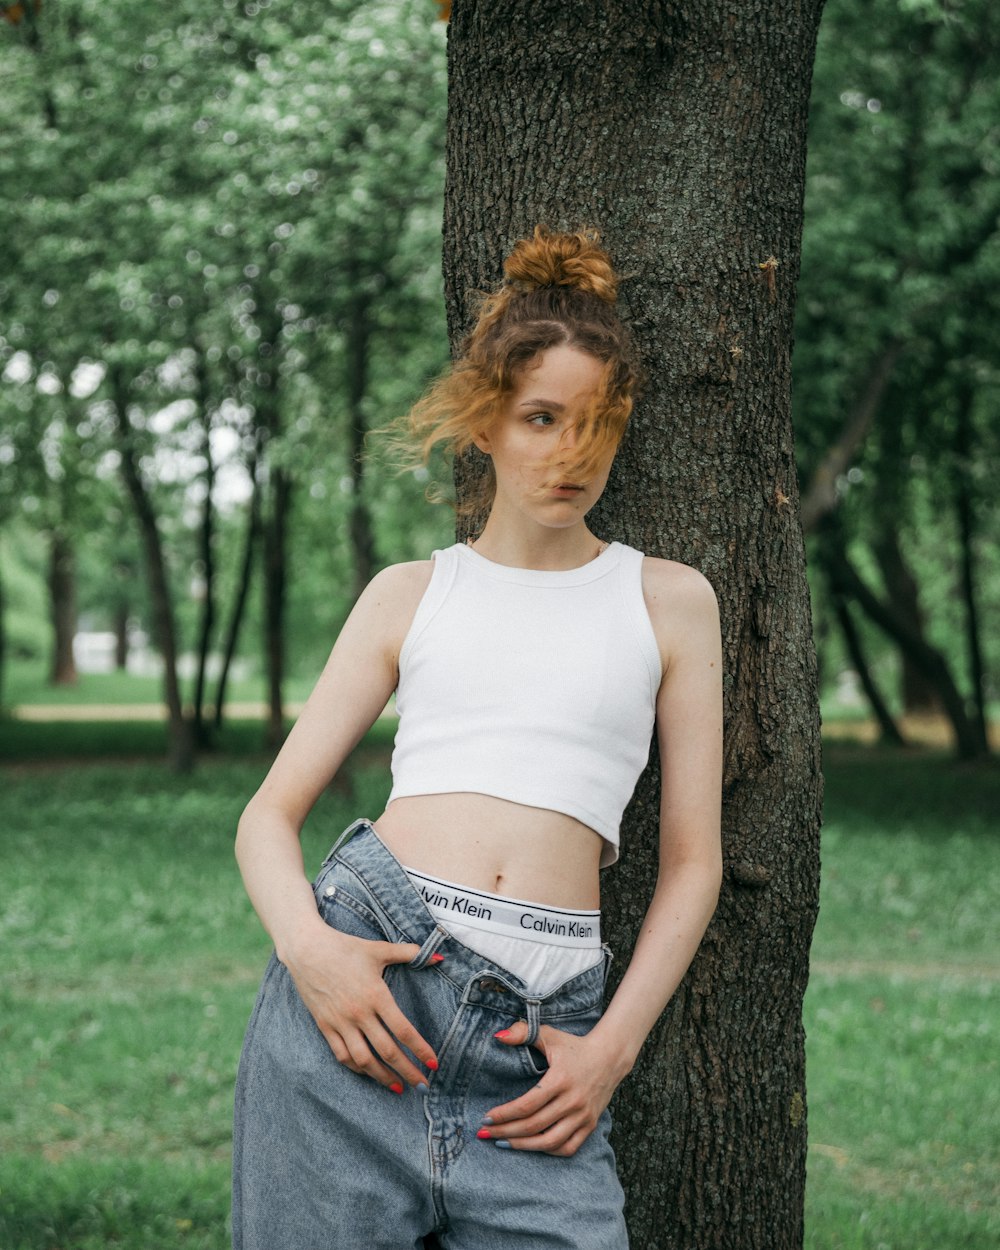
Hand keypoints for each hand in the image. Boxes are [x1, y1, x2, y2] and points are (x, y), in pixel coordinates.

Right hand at [282, 921, 438, 1092]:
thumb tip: (439, 956)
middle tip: (422, 1086)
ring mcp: (340, 1022)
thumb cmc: (345, 947)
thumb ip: (410, 953)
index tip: (433, 1063)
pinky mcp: (325, 1026)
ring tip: (397, 1086)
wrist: (306, 949)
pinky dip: (357, 1068)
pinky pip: (342, 1055)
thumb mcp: (379, 948)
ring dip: (382, 1076)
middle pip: (387, 1051)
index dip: (420, 1049)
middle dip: (407, 1071)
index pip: (403, 1030)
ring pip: (364, 1060)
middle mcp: (359, 1013)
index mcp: (376, 995)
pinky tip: (369, 1072)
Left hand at [481, 1021, 628, 1155]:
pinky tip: (532, 1146)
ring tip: (503, 1144)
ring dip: (524, 1146)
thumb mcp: (549, 1035)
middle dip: (506, 1132)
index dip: (504, 1114)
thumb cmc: (574, 1046)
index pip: (526, 1105)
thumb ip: (523, 1032)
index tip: (487, 1117)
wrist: (610, 1057)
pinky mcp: (590, 1125)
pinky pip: (568, 1147)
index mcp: (560, 1080)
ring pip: (550, 1141)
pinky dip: (549, 1151)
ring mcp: (583, 1116)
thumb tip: (498, 1036)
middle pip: (534, 1125)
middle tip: (486, 1133)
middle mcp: (572, 1101)